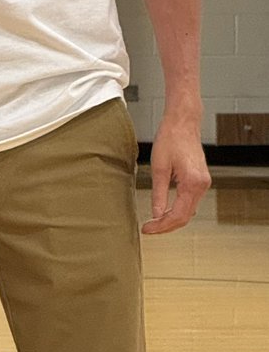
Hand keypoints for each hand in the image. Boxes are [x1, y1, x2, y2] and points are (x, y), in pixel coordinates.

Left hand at [141, 116, 210, 234]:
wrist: (183, 121)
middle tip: (148, 228)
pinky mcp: (201, 179)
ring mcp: (204, 183)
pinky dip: (178, 208)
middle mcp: (202, 185)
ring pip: (188, 210)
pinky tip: (165, 209)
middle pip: (185, 216)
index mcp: (192, 183)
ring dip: (172, 218)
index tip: (147, 230)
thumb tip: (156, 215)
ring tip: (154, 221)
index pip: (178, 216)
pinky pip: (190, 200)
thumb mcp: (159, 167)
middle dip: (166, 225)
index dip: (162, 226)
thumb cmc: (170, 138)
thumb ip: (159, 194)